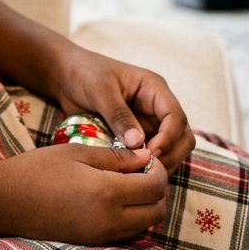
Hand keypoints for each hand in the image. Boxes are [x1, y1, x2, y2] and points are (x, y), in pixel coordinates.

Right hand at [0, 144, 167, 244]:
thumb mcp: (78, 152)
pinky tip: (116, 198)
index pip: (154, 186)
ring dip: (147, 204)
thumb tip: (146, 157)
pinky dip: (134, 217)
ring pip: (146, 225)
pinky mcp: (94, 242)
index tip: (148, 155)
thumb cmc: (40, 169)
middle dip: (157, 189)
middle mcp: (110, 220)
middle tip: (143, 169)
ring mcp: (103, 236)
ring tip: (129, 181)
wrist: (8, 200)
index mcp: (107, 192)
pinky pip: (128, 233)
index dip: (158, 169)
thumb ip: (115, 157)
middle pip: (157, 211)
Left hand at [53, 45, 194, 174]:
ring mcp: (149, 124)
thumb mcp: (100, 90)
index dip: (169, 138)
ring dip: (161, 164)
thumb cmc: (84, 73)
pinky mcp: (138, 138)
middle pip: (182, 137)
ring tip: (138, 175)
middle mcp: (156, 107)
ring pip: (171, 150)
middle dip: (170, 155)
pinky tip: (131, 175)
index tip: (151, 153)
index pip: (176, 116)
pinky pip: (151, 156)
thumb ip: (118, 115)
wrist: (66, 76)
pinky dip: (146, 167)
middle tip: (146, 169)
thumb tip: (138, 143)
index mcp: (153, 89)